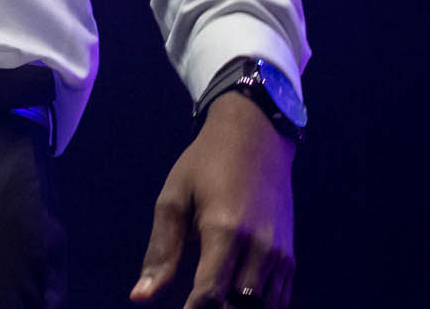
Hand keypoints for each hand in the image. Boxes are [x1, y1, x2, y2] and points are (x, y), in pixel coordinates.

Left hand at [131, 94, 296, 307]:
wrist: (256, 138)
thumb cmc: (204, 165)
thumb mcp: (173, 198)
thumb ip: (160, 251)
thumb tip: (140, 297)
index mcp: (224, 231)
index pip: (209, 294)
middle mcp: (259, 248)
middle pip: (238, 308)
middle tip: (191, 304)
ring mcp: (279, 255)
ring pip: (263, 308)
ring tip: (211, 302)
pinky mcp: (290, 257)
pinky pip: (278, 300)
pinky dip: (258, 307)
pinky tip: (233, 302)